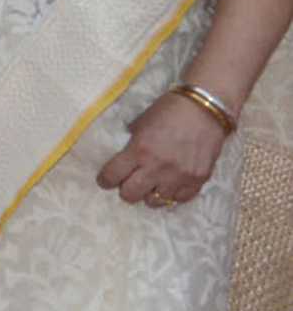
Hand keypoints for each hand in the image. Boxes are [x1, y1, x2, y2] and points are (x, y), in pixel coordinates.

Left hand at [96, 91, 228, 208]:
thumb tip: (124, 159)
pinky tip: (170, 186)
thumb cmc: (169, 110)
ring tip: (151, 185)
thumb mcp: (141, 123)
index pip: (112, 176)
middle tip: (129, 183)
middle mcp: (157, 167)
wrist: (206, 109)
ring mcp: (179, 176)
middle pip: (131, 195)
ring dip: (150, 193)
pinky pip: (180, 199)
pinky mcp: (199, 180)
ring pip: (155, 201)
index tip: (105, 180)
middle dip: (126, 190)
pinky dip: (172, 194)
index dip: (105, 180)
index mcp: (139, 150)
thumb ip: (132, 144)